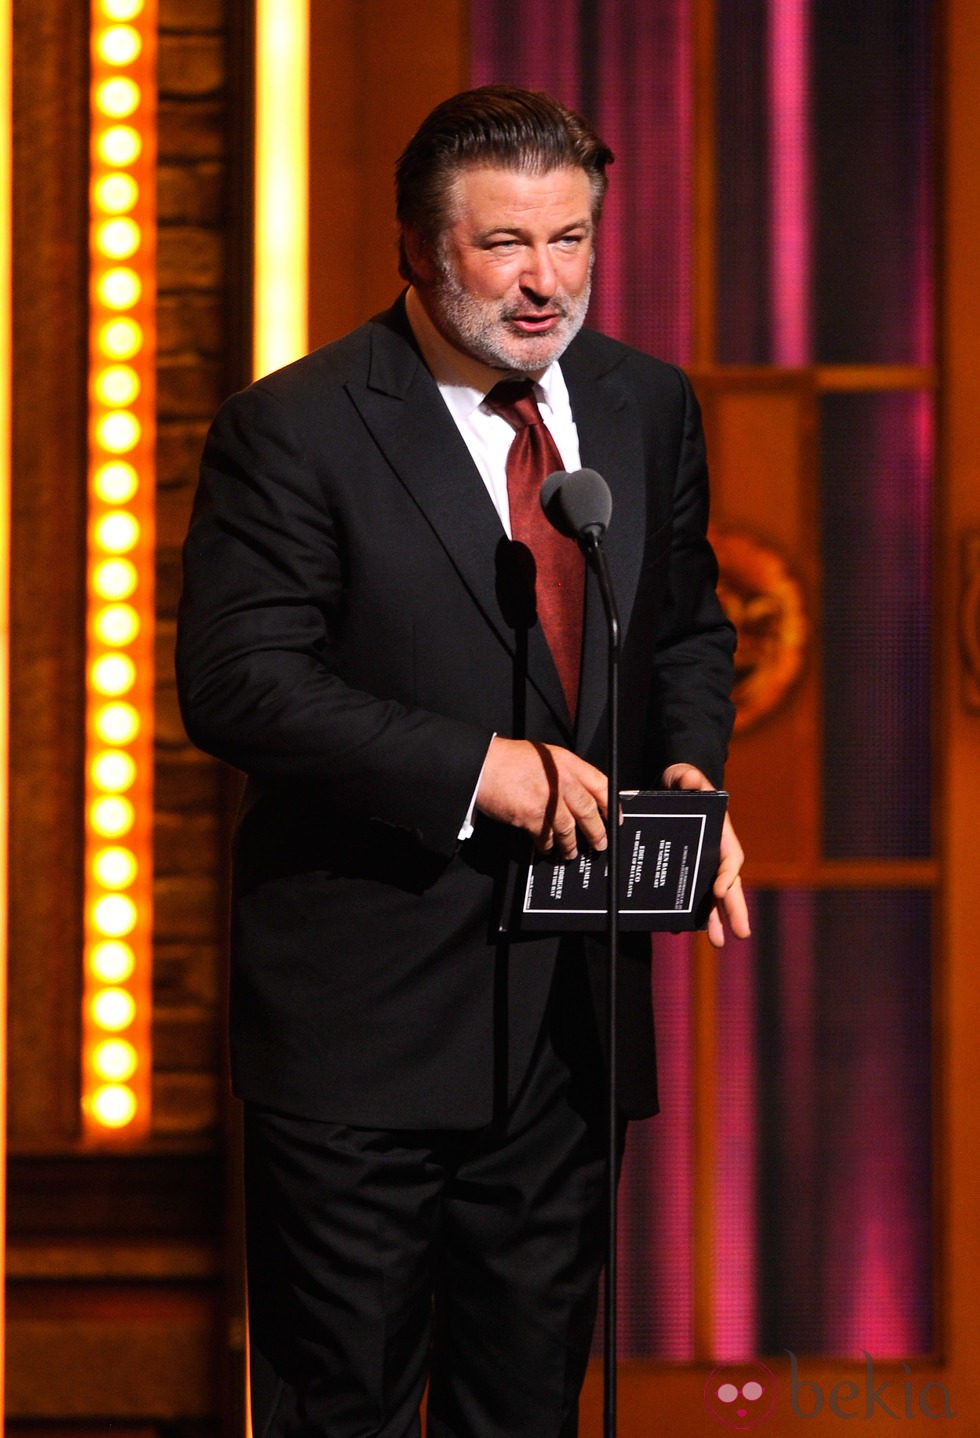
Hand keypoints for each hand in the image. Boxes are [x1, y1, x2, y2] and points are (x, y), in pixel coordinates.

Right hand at [476, 737, 608, 859]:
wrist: (483, 765)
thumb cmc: (508, 759)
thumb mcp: (545, 756)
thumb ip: (564, 772)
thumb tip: (578, 792)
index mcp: (567, 763)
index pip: (601, 785)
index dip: (610, 805)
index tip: (613, 817)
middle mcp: (562, 781)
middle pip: (589, 811)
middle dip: (596, 831)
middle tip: (599, 843)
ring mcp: (548, 800)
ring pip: (569, 829)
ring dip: (571, 845)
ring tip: (571, 852)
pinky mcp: (532, 816)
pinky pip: (546, 837)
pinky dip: (548, 846)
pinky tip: (548, 848)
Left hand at [662, 763, 750, 946]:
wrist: (675, 788)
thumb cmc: (685, 782)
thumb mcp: (687, 777)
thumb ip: (691, 780)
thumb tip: (693, 782)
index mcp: (721, 834)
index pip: (730, 857)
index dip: (728, 874)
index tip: (721, 891)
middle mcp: (717, 853)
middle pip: (730, 884)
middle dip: (735, 909)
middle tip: (742, 934)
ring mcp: (704, 864)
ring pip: (713, 896)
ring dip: (717, 919)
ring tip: (718, 942)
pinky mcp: (689, 870)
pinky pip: (692, 894)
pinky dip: (690, 912)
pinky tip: (682, 929)